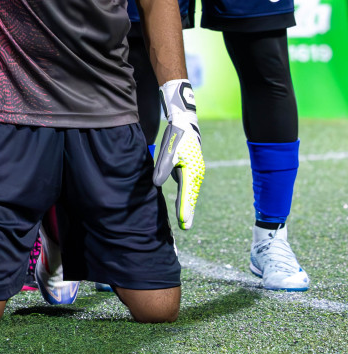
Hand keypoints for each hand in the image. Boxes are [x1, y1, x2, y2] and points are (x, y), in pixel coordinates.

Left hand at [154, 79, 203, 229]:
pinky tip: (183, 206)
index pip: (187, 194)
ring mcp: (195, 173)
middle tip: (185, 228)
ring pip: (190, 193)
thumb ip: (163, 169)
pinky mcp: (191, 171)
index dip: (184, 208)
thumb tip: (157, 184)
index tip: (183, 222)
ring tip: (184, 222)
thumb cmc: (175, 139)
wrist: (185, 126)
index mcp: (191, 171)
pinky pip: (189, 188)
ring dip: (188, 207)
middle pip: (191, 197)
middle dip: (188, 212)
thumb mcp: (168, 153)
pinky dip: (186, 198)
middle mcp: (196, 175)